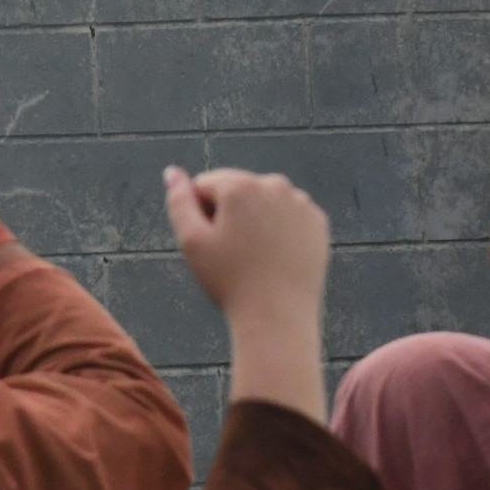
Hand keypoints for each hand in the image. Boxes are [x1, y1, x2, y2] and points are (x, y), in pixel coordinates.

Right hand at [162, 166, 329, 327]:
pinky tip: (275, 256)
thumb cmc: (230, 281)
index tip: (212, 243)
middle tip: (232, 253)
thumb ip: (179, 201)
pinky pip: (288, 215)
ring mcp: (300, 203)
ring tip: (255, 256)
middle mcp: (275, 185)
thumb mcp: (191, 241)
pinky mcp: (317, 222)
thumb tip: (172, 173)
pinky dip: (280, 229)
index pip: (205, 185)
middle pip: (237, 189)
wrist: (278, 316)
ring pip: (263, 201)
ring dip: (255, 219)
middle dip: (229, 213)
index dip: (201, 214)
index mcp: (240, 185)